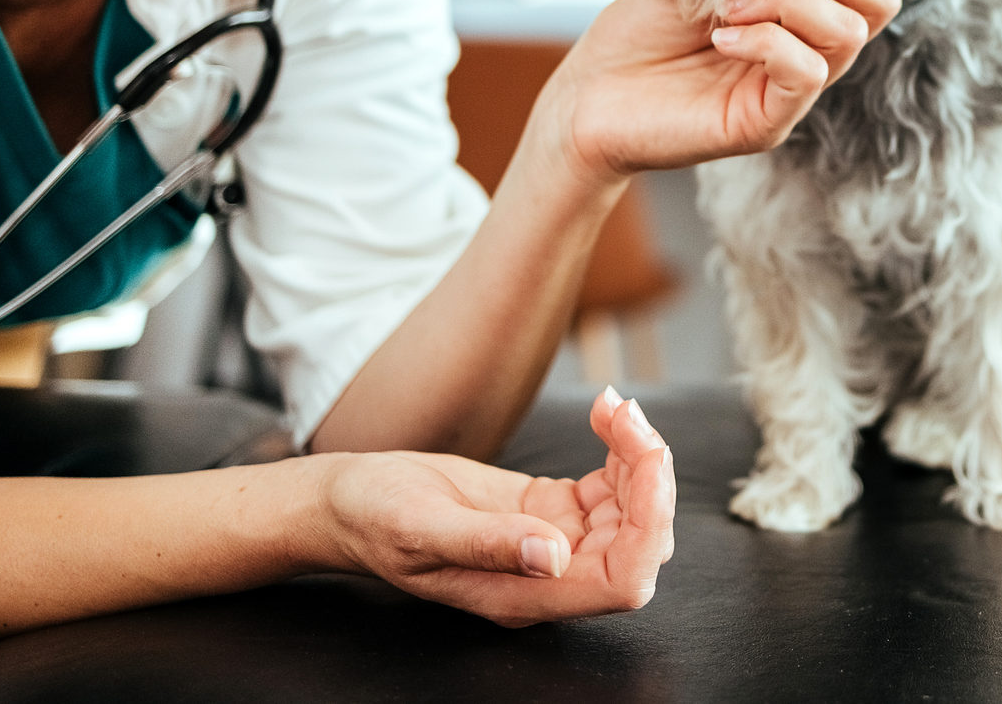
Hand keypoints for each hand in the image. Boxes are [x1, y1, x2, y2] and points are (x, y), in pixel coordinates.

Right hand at [316, 389, 673, 627]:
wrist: (351, 501)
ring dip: (638, 456)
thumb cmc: (375, 519)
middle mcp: (548, 575)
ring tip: (615, 406)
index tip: (645, 461)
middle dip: (650, 478)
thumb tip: (556, 557)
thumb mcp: (421, 527)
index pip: (620, 579)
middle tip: (626, 416)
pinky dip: (618, 449)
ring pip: (630, 510)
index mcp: (523, 594)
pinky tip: (604, 414)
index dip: (647, 526)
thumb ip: (488, 545)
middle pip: (637, 542)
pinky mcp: (547, 509)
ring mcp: (552, 541)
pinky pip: (607, 486)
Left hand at [548, 0, 910, 180]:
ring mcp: (791, 90)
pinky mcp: (766, 123)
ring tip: (729, 5)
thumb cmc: (640, 31)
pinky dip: (767, 40)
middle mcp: (809, 49)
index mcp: (803, 9)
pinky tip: (721, 35)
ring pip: (849, 32)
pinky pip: (806, 72)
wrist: (588, 94)